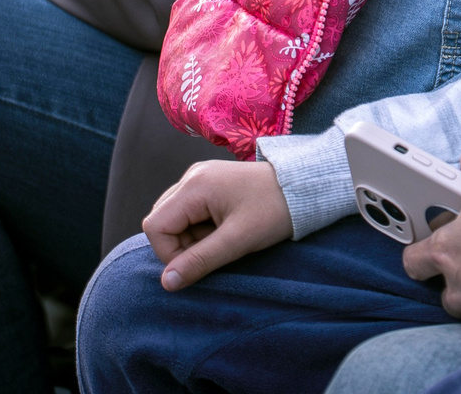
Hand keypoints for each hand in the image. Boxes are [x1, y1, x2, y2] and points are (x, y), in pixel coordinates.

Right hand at [143, 161, 294, 290]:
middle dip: (181, 245)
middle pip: (162, 221)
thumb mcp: (237, 241)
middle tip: (216, 248)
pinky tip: (226, 229)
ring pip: (175, 218)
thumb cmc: (274, 211)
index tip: (199, 263)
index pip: (155, 227)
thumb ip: (199, 261)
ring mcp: (200, 178)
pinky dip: (201, 228)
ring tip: (225, 237)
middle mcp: (192, 177)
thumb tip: (167, 283)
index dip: (170, 253)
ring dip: (192, 238)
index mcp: (195, 186)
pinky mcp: (210, 183)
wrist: (305, 187)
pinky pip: (190, 211)